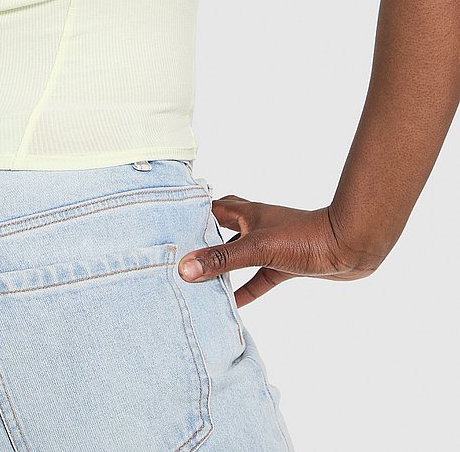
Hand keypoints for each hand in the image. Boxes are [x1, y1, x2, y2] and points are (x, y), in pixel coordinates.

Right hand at [178, 194, 384, 305]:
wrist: (349, 246)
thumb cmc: (305, 237)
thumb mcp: (258, 249)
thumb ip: (222, 259)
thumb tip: (184, 268)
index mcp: (245, 212)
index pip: (207, 209)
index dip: (186, 216)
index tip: (164, 229)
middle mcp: (254, 225)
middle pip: (220, 230)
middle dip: (201, 241)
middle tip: (178, 256)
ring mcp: (269, 245)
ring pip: (237, 255)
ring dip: (222, 268)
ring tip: (198, 282)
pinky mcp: (283, 264)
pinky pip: (257, 277)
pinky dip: (245, 289)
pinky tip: (232, 304)